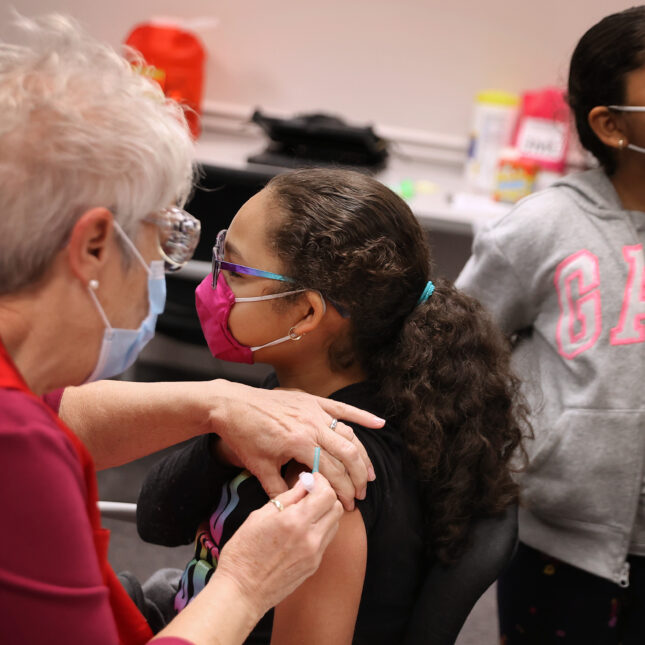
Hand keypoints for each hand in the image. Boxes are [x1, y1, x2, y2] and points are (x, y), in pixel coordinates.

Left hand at [208, 380, 382, 509]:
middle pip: (348, 454)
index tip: (347, 506)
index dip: (342, 491)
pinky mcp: (312, 401)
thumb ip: (280, 490)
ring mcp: (314, 410)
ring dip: (362, 455)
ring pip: (349, 434)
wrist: (233, 405)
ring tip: (369, 474)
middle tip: (361, 495)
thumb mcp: (259, 468)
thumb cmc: (244, 436)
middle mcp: (311, 425)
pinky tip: (380, 423)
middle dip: (359, 477)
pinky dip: (362, 415)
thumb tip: (298, 507)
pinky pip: (342, 409)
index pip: (332, 472)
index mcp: (299, 443)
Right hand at [213, 474, 343, 616]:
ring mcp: (314, 554)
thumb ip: (287, 497)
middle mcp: (310, 538)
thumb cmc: (243, 552)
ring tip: (306, 511)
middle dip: (326, 495)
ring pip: (335, 523)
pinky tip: (303, 529)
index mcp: (294, 521)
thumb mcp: (260, 516)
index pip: (327, 494)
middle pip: (337, 507)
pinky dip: (321, 529)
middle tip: (311, 493)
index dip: (322, 482)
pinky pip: (326, 540)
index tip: (313, 479)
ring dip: (326, 512)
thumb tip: (305, 482)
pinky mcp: (314, 566)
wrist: (241, 592)